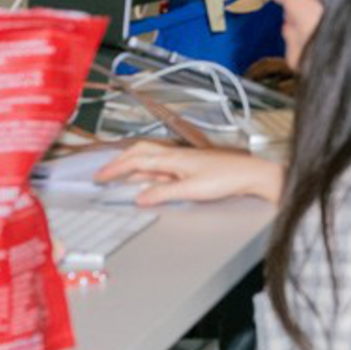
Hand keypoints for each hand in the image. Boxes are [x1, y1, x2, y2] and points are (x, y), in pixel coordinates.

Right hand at [93, 141, 283, 209]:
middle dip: (120, 162)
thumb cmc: (227, 178)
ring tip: (120, 178)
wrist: (250, 176)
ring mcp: (183, 160)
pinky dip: (150, 173)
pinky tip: (149, 182)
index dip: (115, 168)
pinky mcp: (191, 167)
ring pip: (151, 160)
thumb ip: (163, 193)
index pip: (136, 159)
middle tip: (105, 173)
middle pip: (140, 153)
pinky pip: (163, 168)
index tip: (100, 176)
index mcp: (172, 157)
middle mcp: (176, 155)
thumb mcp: (190, 190)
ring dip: (134, 167)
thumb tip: (139, 196)